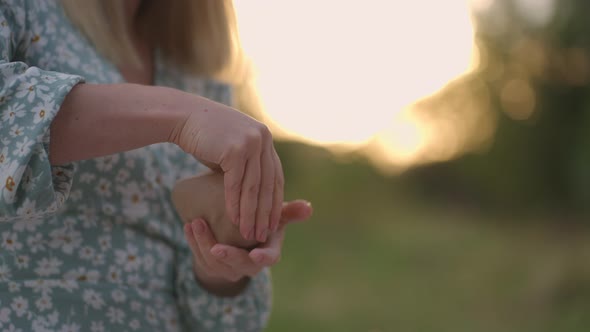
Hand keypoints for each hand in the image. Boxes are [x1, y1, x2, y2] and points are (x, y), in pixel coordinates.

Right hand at [169, 95, 282, 242]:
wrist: (182, 116)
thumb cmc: (205, 137)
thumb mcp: (233, 150)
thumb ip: (247, 166)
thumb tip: (257, 192)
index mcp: (265, 138)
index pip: (276, 176)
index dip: (275, 202)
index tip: (273, 224)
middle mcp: (262, 138)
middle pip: (267, 184)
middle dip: (265, 214)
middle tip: (263, 235)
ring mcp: (251, 142)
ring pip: (253, 187)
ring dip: (251, 214)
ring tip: (248, 234)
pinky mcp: (235, 149)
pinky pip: (236, 184)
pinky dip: (235, 205)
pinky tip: (234, 220)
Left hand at [183, 200, 312, 295]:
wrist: (236, 237)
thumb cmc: (259, 222)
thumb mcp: (274, 216)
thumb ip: (288, 211)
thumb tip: (309, 207)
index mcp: (268, 251)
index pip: (270, 258)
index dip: (264, 257)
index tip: (255, 253)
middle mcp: (250, 264)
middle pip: (239, 264)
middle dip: (226, 255)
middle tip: (215, 245)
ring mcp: (230, 268)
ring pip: (215, 263)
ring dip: (204, 244)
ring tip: (195, 224)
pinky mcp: (211, 265)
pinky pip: (200, 257)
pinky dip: (193, 242)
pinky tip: (187, 225)